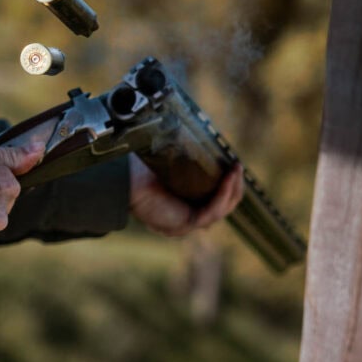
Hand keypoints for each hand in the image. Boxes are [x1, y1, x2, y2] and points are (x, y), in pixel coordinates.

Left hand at [128, 154, 244, 236]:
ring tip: (236, 169)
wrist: (124, 177)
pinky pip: (212, 211)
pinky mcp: (185, 224)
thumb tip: (204, 137)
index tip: (233, 164)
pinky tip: (228, 178)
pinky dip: (223, 194)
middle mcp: (185, 216)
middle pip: (222, 205)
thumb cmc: (141, 168)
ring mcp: (186, 223)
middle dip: (234, 186)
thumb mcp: (171, 163)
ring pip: (221, 209)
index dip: (228, 184)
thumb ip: (187, 159)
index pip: (214, 198)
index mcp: (182, 204)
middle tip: (237, 165)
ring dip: (233, 188)